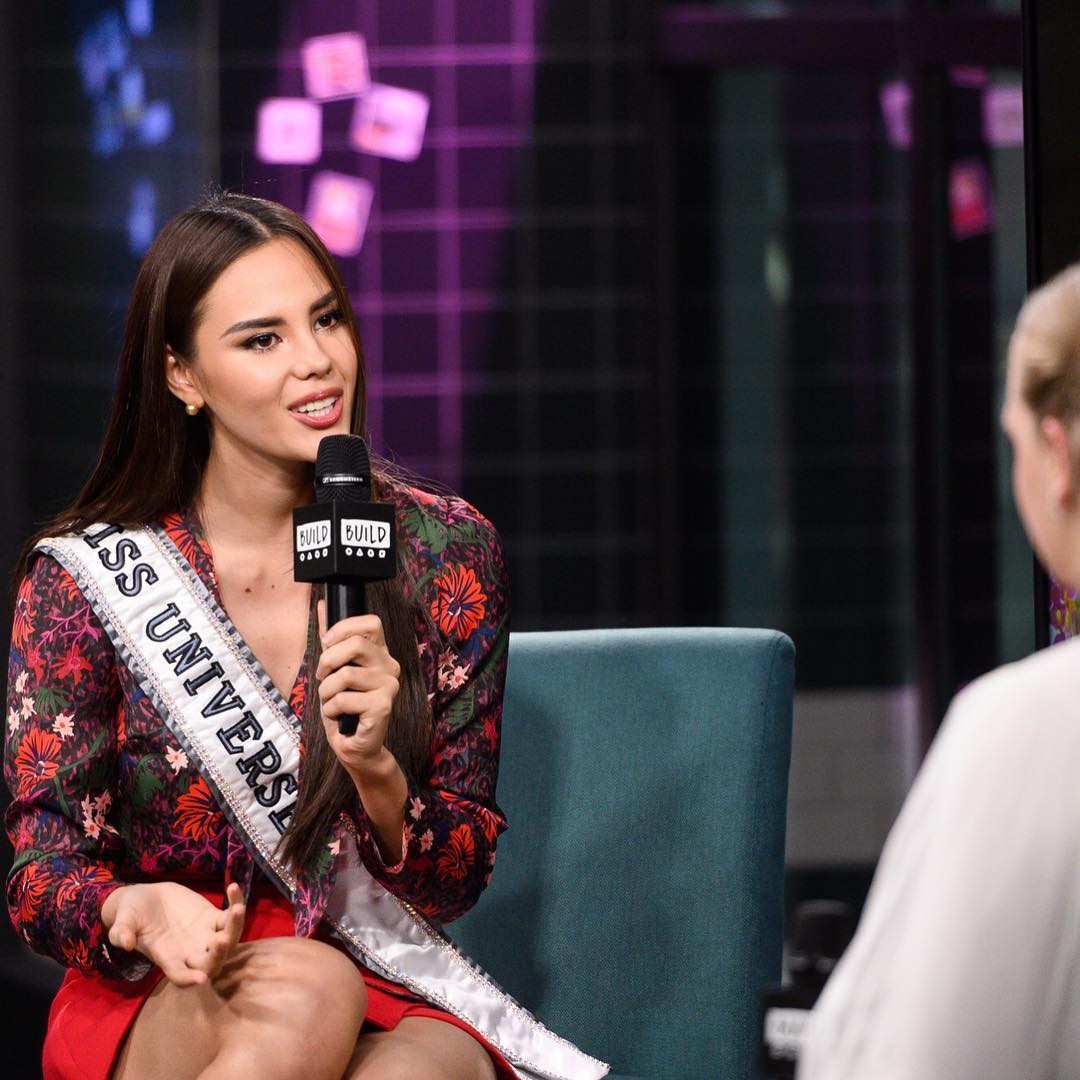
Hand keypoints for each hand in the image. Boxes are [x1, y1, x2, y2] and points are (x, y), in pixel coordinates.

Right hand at [101, 881, 245, 985]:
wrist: (146, 899)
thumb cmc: (130, 914)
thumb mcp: (122, 921)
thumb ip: (122, 932)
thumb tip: (125, 942)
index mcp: (167, 958)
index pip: (180, 975)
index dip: (190, 979)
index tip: (201, 979)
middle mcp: (190, 952)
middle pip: (211, 963)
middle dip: (219, 955)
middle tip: (221, 939)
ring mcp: (205, 936)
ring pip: (228, 940)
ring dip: (235, 928)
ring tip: (236, 908)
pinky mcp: (213, 918)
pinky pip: (230, 915)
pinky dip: (236, 902)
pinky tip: (233, 887)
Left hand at [316, 601, 401, 775]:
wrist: (355, 746)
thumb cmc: (345, 708)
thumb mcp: (333, 669)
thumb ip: (331, 639)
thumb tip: (323, 604)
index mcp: (380, 653)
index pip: (371, 622)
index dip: (345, 627)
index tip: (328, 643)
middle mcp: (390, 666)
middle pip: (356, 645)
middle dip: (328, 661)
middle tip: (323, 677)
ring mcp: (390, 685)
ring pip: (345, 674)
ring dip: (327, 691)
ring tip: (330, 702)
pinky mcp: (384, 706)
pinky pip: (344, 699)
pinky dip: (331, 709)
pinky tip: (339, 716)